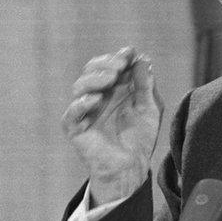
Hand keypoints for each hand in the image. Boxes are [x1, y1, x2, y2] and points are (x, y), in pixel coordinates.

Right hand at [62, 46, 162, 205]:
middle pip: (91, 70)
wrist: (132, 167)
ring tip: (111, 78)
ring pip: (79, 86)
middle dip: (106, 64)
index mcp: (113, 89)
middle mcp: (96, 97)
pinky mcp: (75, 129)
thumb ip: (145, 85)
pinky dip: (82, 103)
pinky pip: (71, 113)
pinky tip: (96, 99)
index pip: (109, 65)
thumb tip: (143, 59)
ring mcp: (84, 112)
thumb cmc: (141, 138)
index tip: (130, 52)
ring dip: (95, 78)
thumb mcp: (150, 107)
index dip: (118, 57)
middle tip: (121, 65)